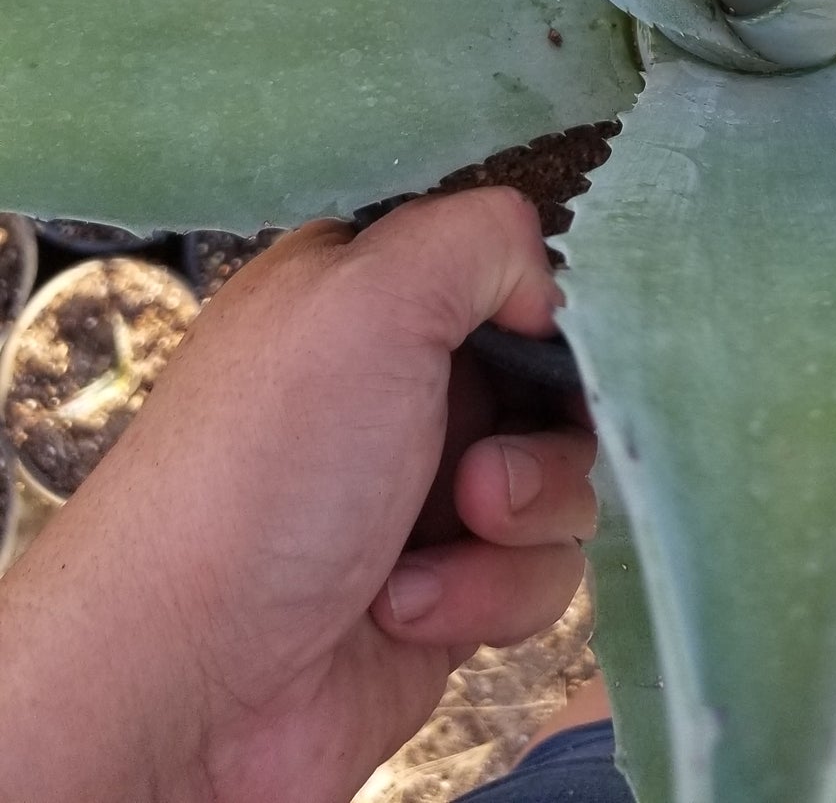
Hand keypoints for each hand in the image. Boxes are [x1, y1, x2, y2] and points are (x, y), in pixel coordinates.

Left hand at [0, 189, 596, 802]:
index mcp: (366, 292)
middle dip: (546, 428)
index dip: (542, 298)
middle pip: (552, 376)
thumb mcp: (367, 293)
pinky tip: (405, 610)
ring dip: (518, 519)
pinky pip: (538, 572)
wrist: (190, 685)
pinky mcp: (448, 588)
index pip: (501, 261)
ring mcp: (423, 488)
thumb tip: (547, 281)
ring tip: (437, 547)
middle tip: (480, 473)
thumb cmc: (266, 468)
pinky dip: (489, 593)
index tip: (544, 334)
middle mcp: (397, 382)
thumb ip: (481, 235)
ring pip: (561, 478)